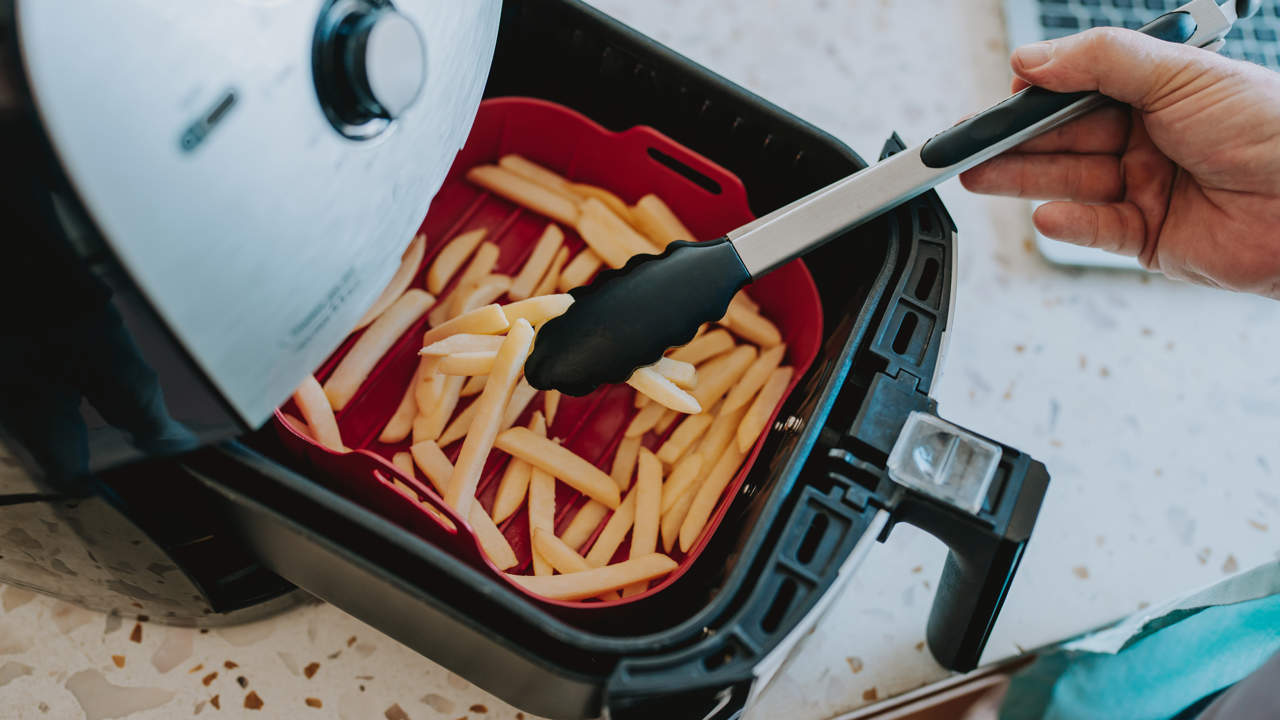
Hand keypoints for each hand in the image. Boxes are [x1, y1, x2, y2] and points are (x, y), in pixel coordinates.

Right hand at [959, 28, 1279, 298]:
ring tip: (978, 176)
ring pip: (1072, 182)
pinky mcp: (1152, 238)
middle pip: (1066, 138)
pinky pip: (1098, 229)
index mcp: (1160, 91)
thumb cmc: (1272, 130)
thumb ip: (1101, 61)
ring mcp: (1150, 188)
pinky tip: (1045, 212)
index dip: (1037, 95)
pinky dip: (1069, 222)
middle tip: (967, 145)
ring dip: (1024, 178)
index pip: (1080, 90)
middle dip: (1015, 141)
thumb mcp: (1181, 75)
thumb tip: (1034, 60)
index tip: (1000, 99)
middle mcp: (1151, 138)